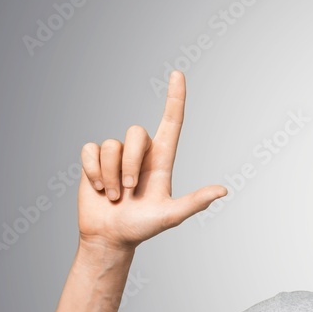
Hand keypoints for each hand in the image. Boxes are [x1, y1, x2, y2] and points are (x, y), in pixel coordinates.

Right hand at [78, 71, 226, 250]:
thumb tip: (222, 190)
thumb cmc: (142, 227)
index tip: (177, 73)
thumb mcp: (171, 216)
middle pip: (136, 133)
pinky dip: (92, 171)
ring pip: (111, 145)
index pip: (172, 122)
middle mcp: (140, 153)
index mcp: (162, 160)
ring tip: (115, 196)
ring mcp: (116, 156)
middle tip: (129, 192)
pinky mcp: (94, 160)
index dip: (175, 98)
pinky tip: (97, 188)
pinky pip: (89, 150)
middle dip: (130, 163)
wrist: (110, 238)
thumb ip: (195, 202)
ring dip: (110, 175)